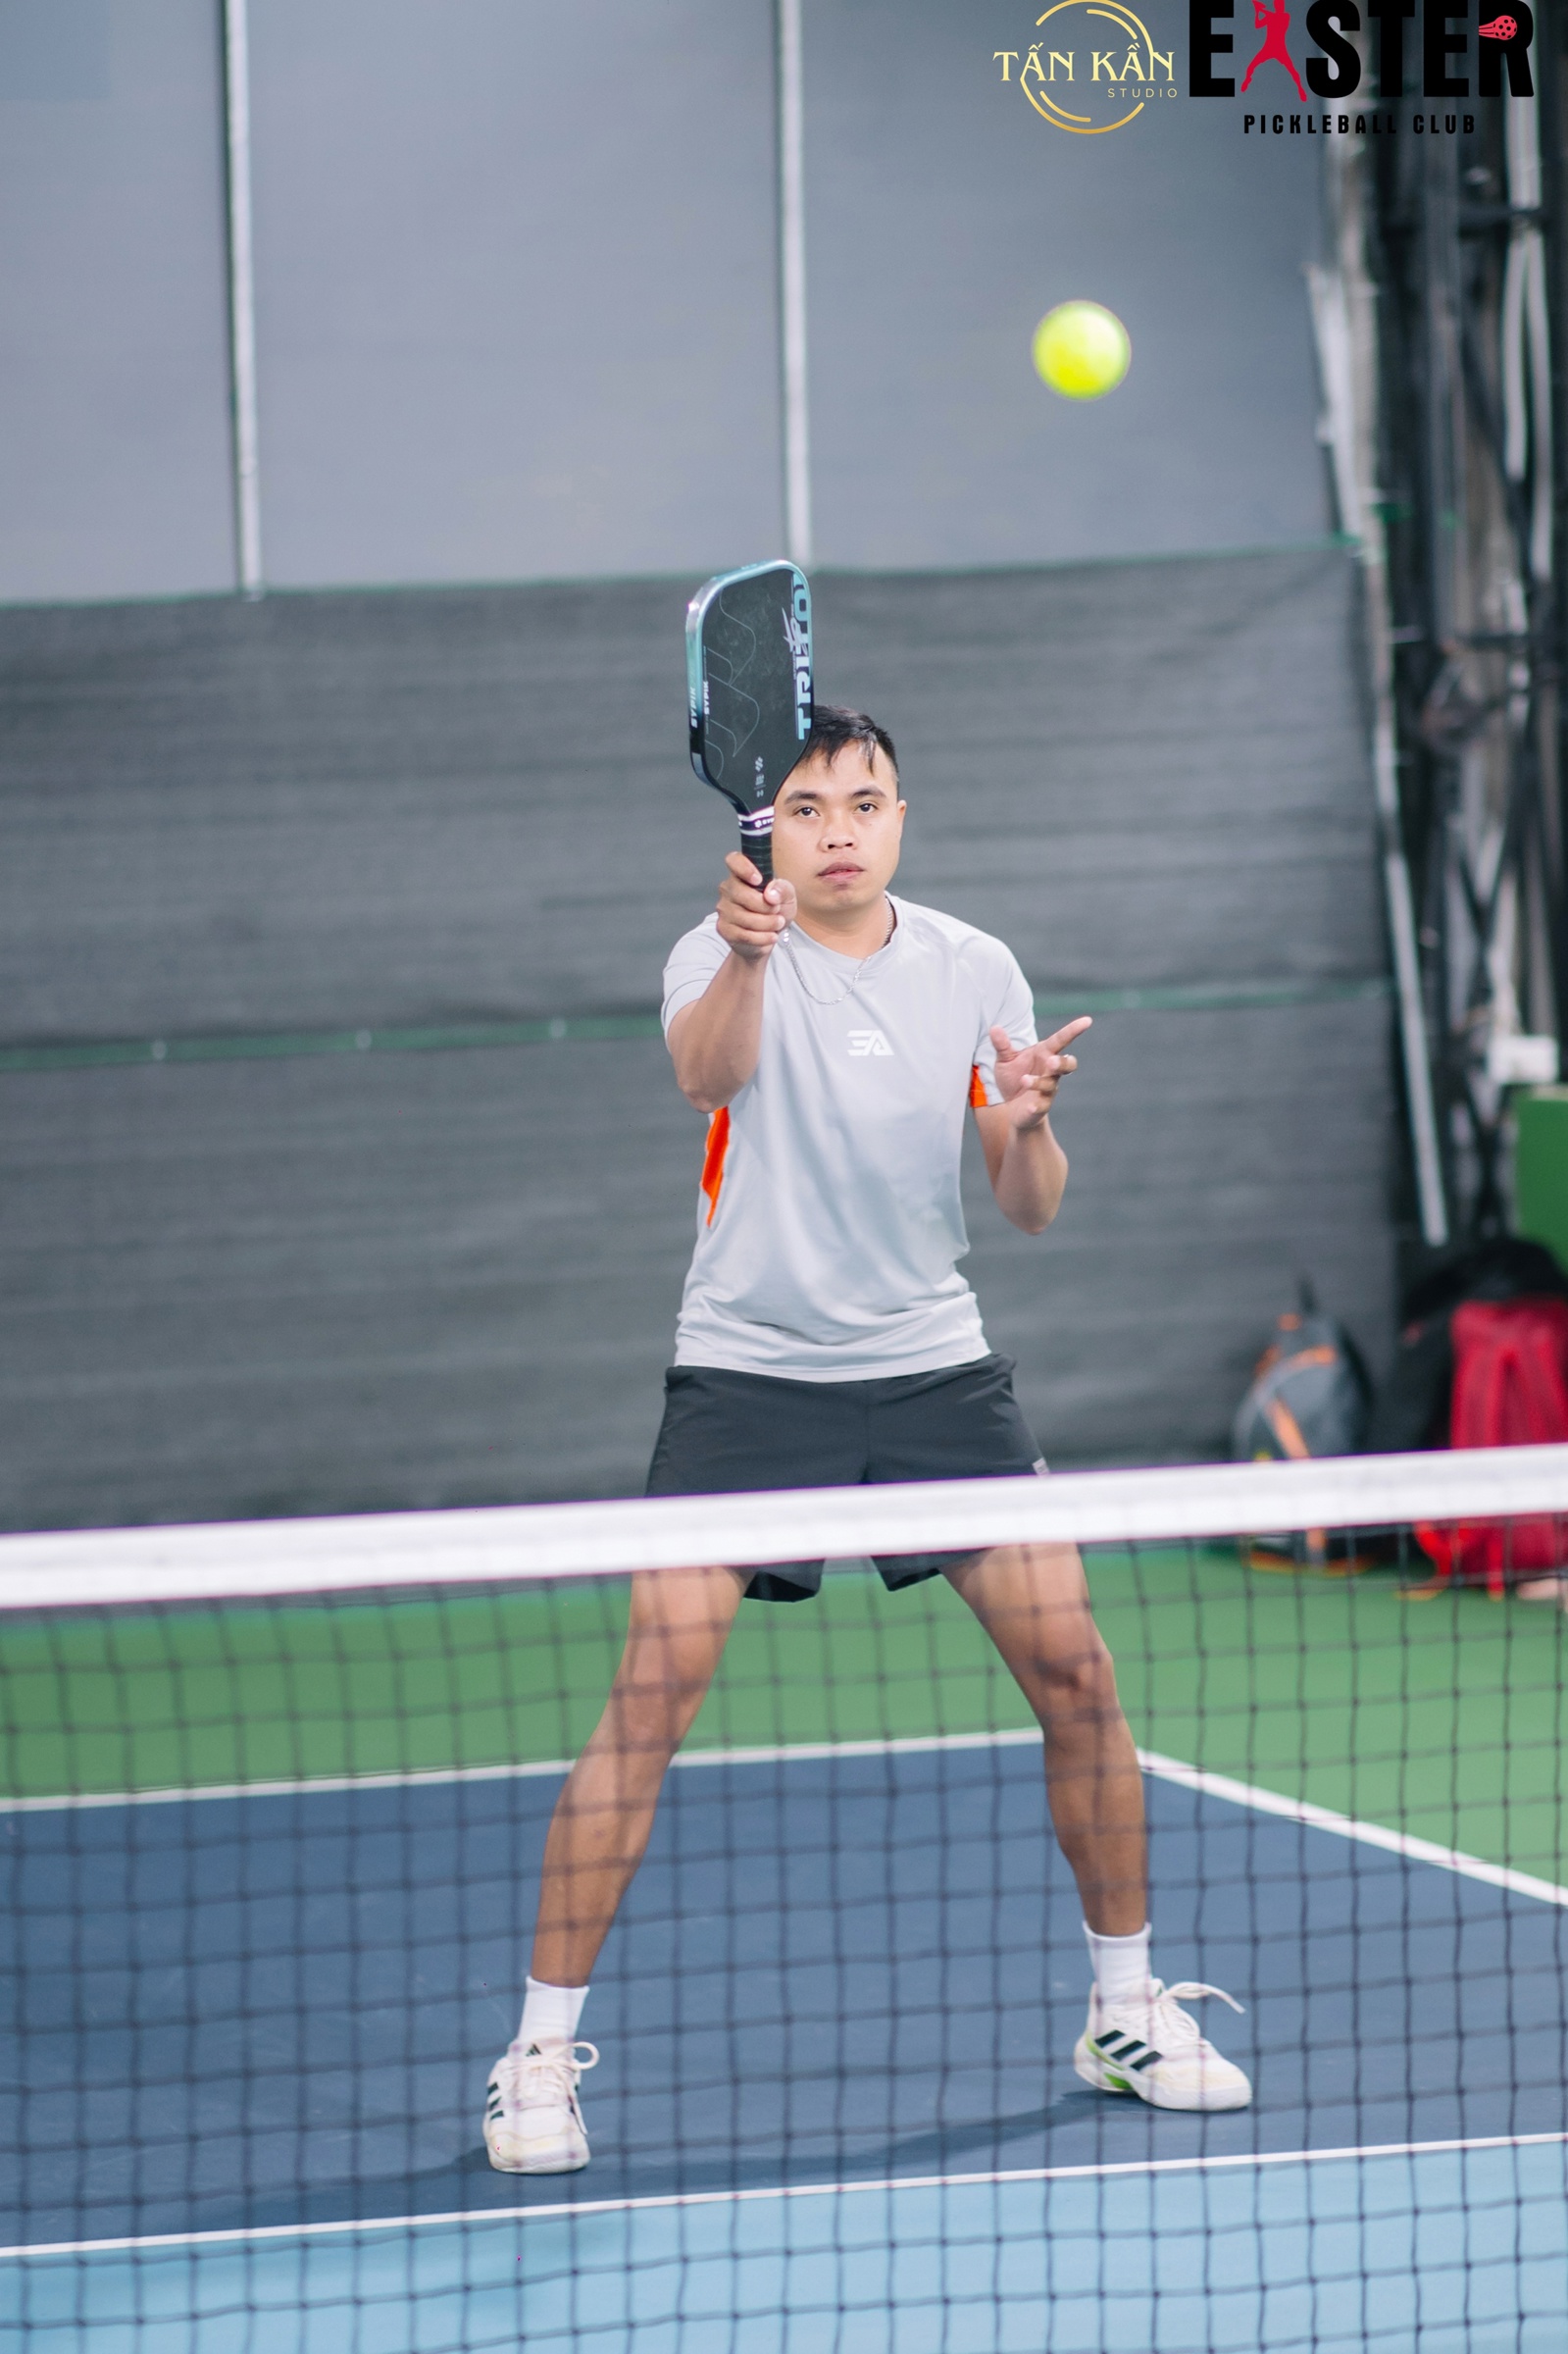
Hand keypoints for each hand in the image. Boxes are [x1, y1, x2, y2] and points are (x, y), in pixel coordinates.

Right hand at [716, 850, 798, 963]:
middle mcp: (728, 889)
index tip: (758, 880)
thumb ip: (783, 889)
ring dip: (767, 923)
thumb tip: (770, 893)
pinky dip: (762, 937)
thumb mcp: (788, 896)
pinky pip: (743, 934)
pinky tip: (771, 936)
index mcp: (742, 875)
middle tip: (777, 911)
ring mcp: (723, 909)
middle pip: (740, 893)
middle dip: (764, 906)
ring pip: (743, 917)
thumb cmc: (776, 910)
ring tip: (777, 924)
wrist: (769, 937)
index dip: (744, 868)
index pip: (733, 860)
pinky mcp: (723, 929)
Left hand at [988, 1018, 1091, 1132]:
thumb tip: (994, 1028)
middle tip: (1052, 1061)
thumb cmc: (1014, 1079)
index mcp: (1044, 1055)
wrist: (1012, 1109)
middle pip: (1068, 1065)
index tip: (1087, 1021)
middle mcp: (1050, 1072)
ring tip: (1024, 1080)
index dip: (1073, 1030)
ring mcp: (1047, 1091)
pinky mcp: (1040, 1108)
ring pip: (1051, 1085)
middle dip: (1063, 1063)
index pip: (1061, 1040)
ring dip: (1039, 1082)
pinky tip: (1030, 1105)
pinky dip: (1036, 1106)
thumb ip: (1002, 1046)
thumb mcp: (1005, 1060)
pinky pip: (1042, 1106)